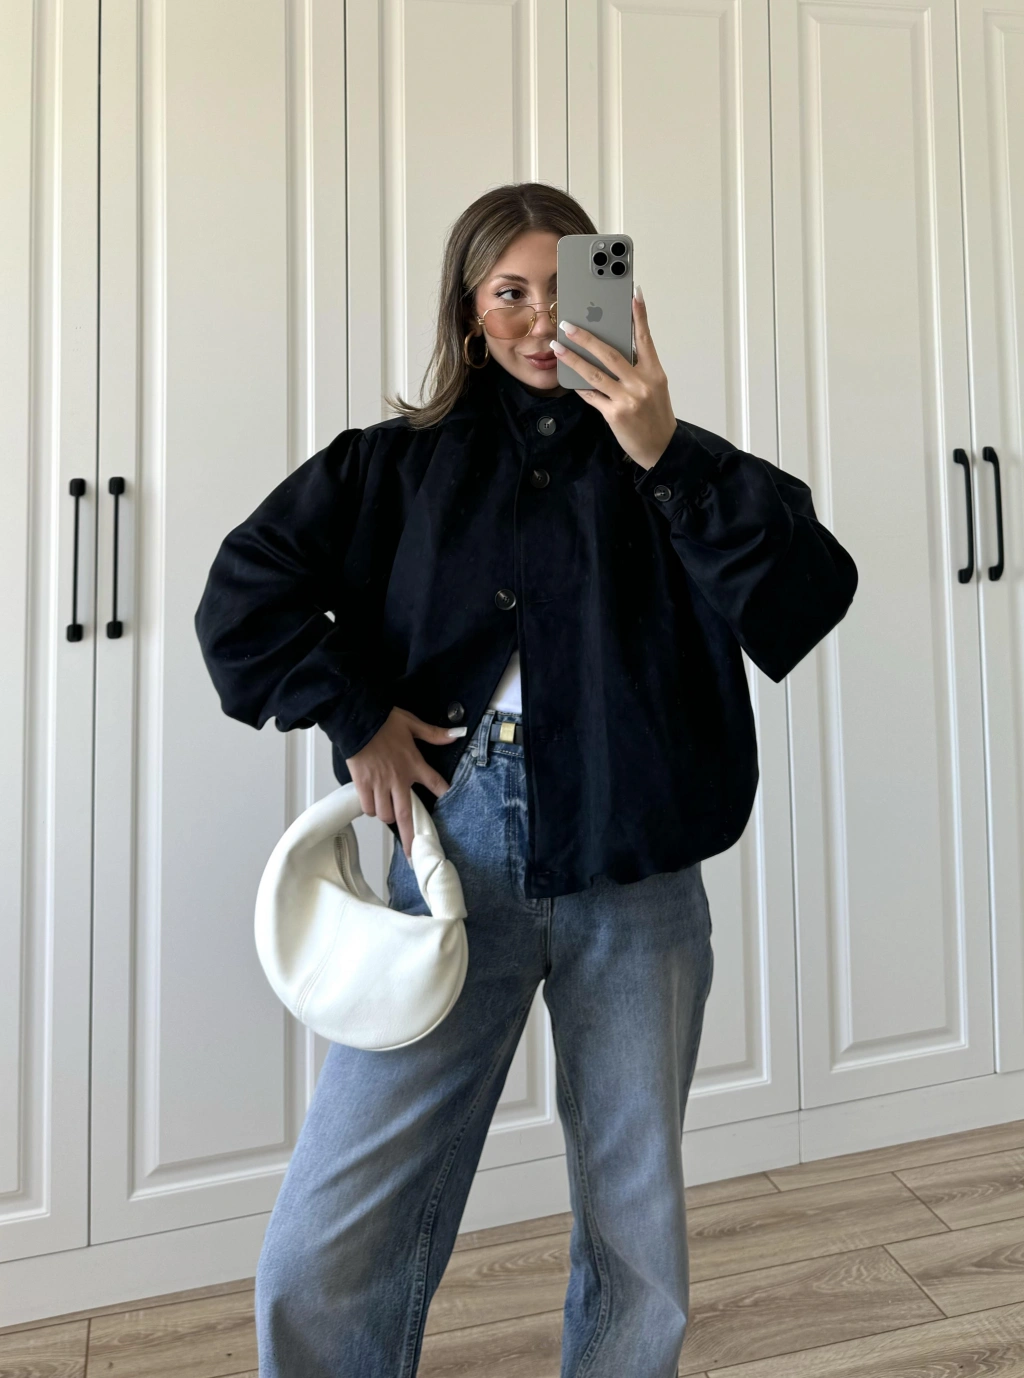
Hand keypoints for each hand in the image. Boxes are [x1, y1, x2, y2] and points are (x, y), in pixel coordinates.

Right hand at [346, 706, 459, 859]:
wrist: (357, 720)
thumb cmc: (384, 721)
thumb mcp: (412, 724)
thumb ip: (434, 733)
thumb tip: (455, 734)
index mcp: (413, 764)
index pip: (435, 782)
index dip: (443, 792)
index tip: (447, 801)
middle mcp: (398, 779)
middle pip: (405, 815)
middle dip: (410, 837)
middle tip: (413, 852)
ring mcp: (379, 784)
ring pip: (385, 814)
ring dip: (387, 816)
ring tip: (388, 811)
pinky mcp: (362, 784)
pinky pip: (368, 807)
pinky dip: (371, 809)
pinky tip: (372, 804)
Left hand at [550, 288, 676, 469]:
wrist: (661, 448)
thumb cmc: (656, 415)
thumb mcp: (655, 387)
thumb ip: (638, 368)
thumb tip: (615, 349)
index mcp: (654, 372)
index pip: (645, 338)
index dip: (639, 315)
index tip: (633, 293)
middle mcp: (641, 383)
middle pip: (610, 354)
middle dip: (586, 337)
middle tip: (568, 325)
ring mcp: (627, 399)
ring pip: (595, 374)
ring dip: (573, 359)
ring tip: (558, 347)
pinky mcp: (614, 414)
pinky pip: (592, 396)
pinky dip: (579, 386)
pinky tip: (568, 376)